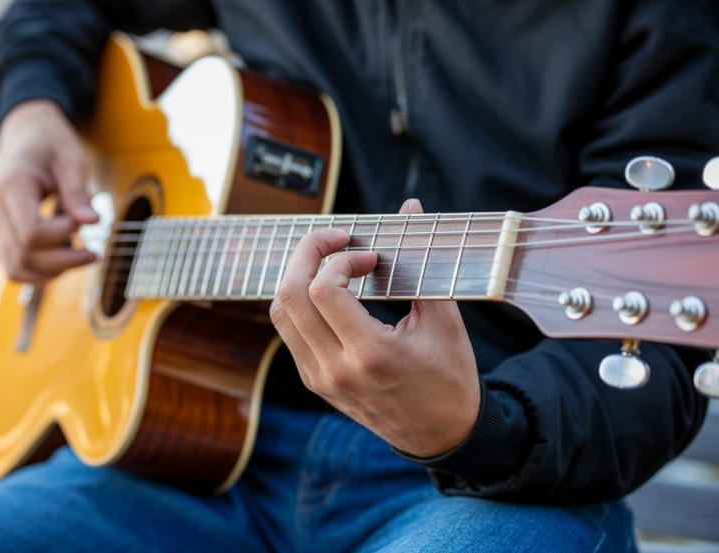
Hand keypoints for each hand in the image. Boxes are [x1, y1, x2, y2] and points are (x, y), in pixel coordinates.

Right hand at [0, 100, 98, 282]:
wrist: (27, 133)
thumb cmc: (51, 142)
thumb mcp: (71, 159)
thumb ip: (78, 192)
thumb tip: (93, 221)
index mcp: (13, 187)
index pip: (31, 232)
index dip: (61, 234)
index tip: (82, 221)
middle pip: (24, 256)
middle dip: (63, 261)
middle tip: (93, 253)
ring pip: (16, 267)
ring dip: (52, 272)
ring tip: (80, 257)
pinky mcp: (6, 232)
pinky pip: (15, 265)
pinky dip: (40, 272)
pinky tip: (65, 260)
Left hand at [270, 199, 480, 457]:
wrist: (441, 436)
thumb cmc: (450, 378)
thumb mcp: (444, 321)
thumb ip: (423, 260)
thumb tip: (411, 206)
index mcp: (369, 355)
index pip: (323, 289)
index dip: (340, 258)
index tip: (369, 255)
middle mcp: (335, 370)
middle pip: (288, 296)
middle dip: (307, 253)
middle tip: (335, 238)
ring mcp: (319, 379)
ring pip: (280, 313)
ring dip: (299, 276)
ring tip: (331, 262)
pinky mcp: (315, 382)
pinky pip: (290, 332)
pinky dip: (301, 302)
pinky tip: (330, 290)